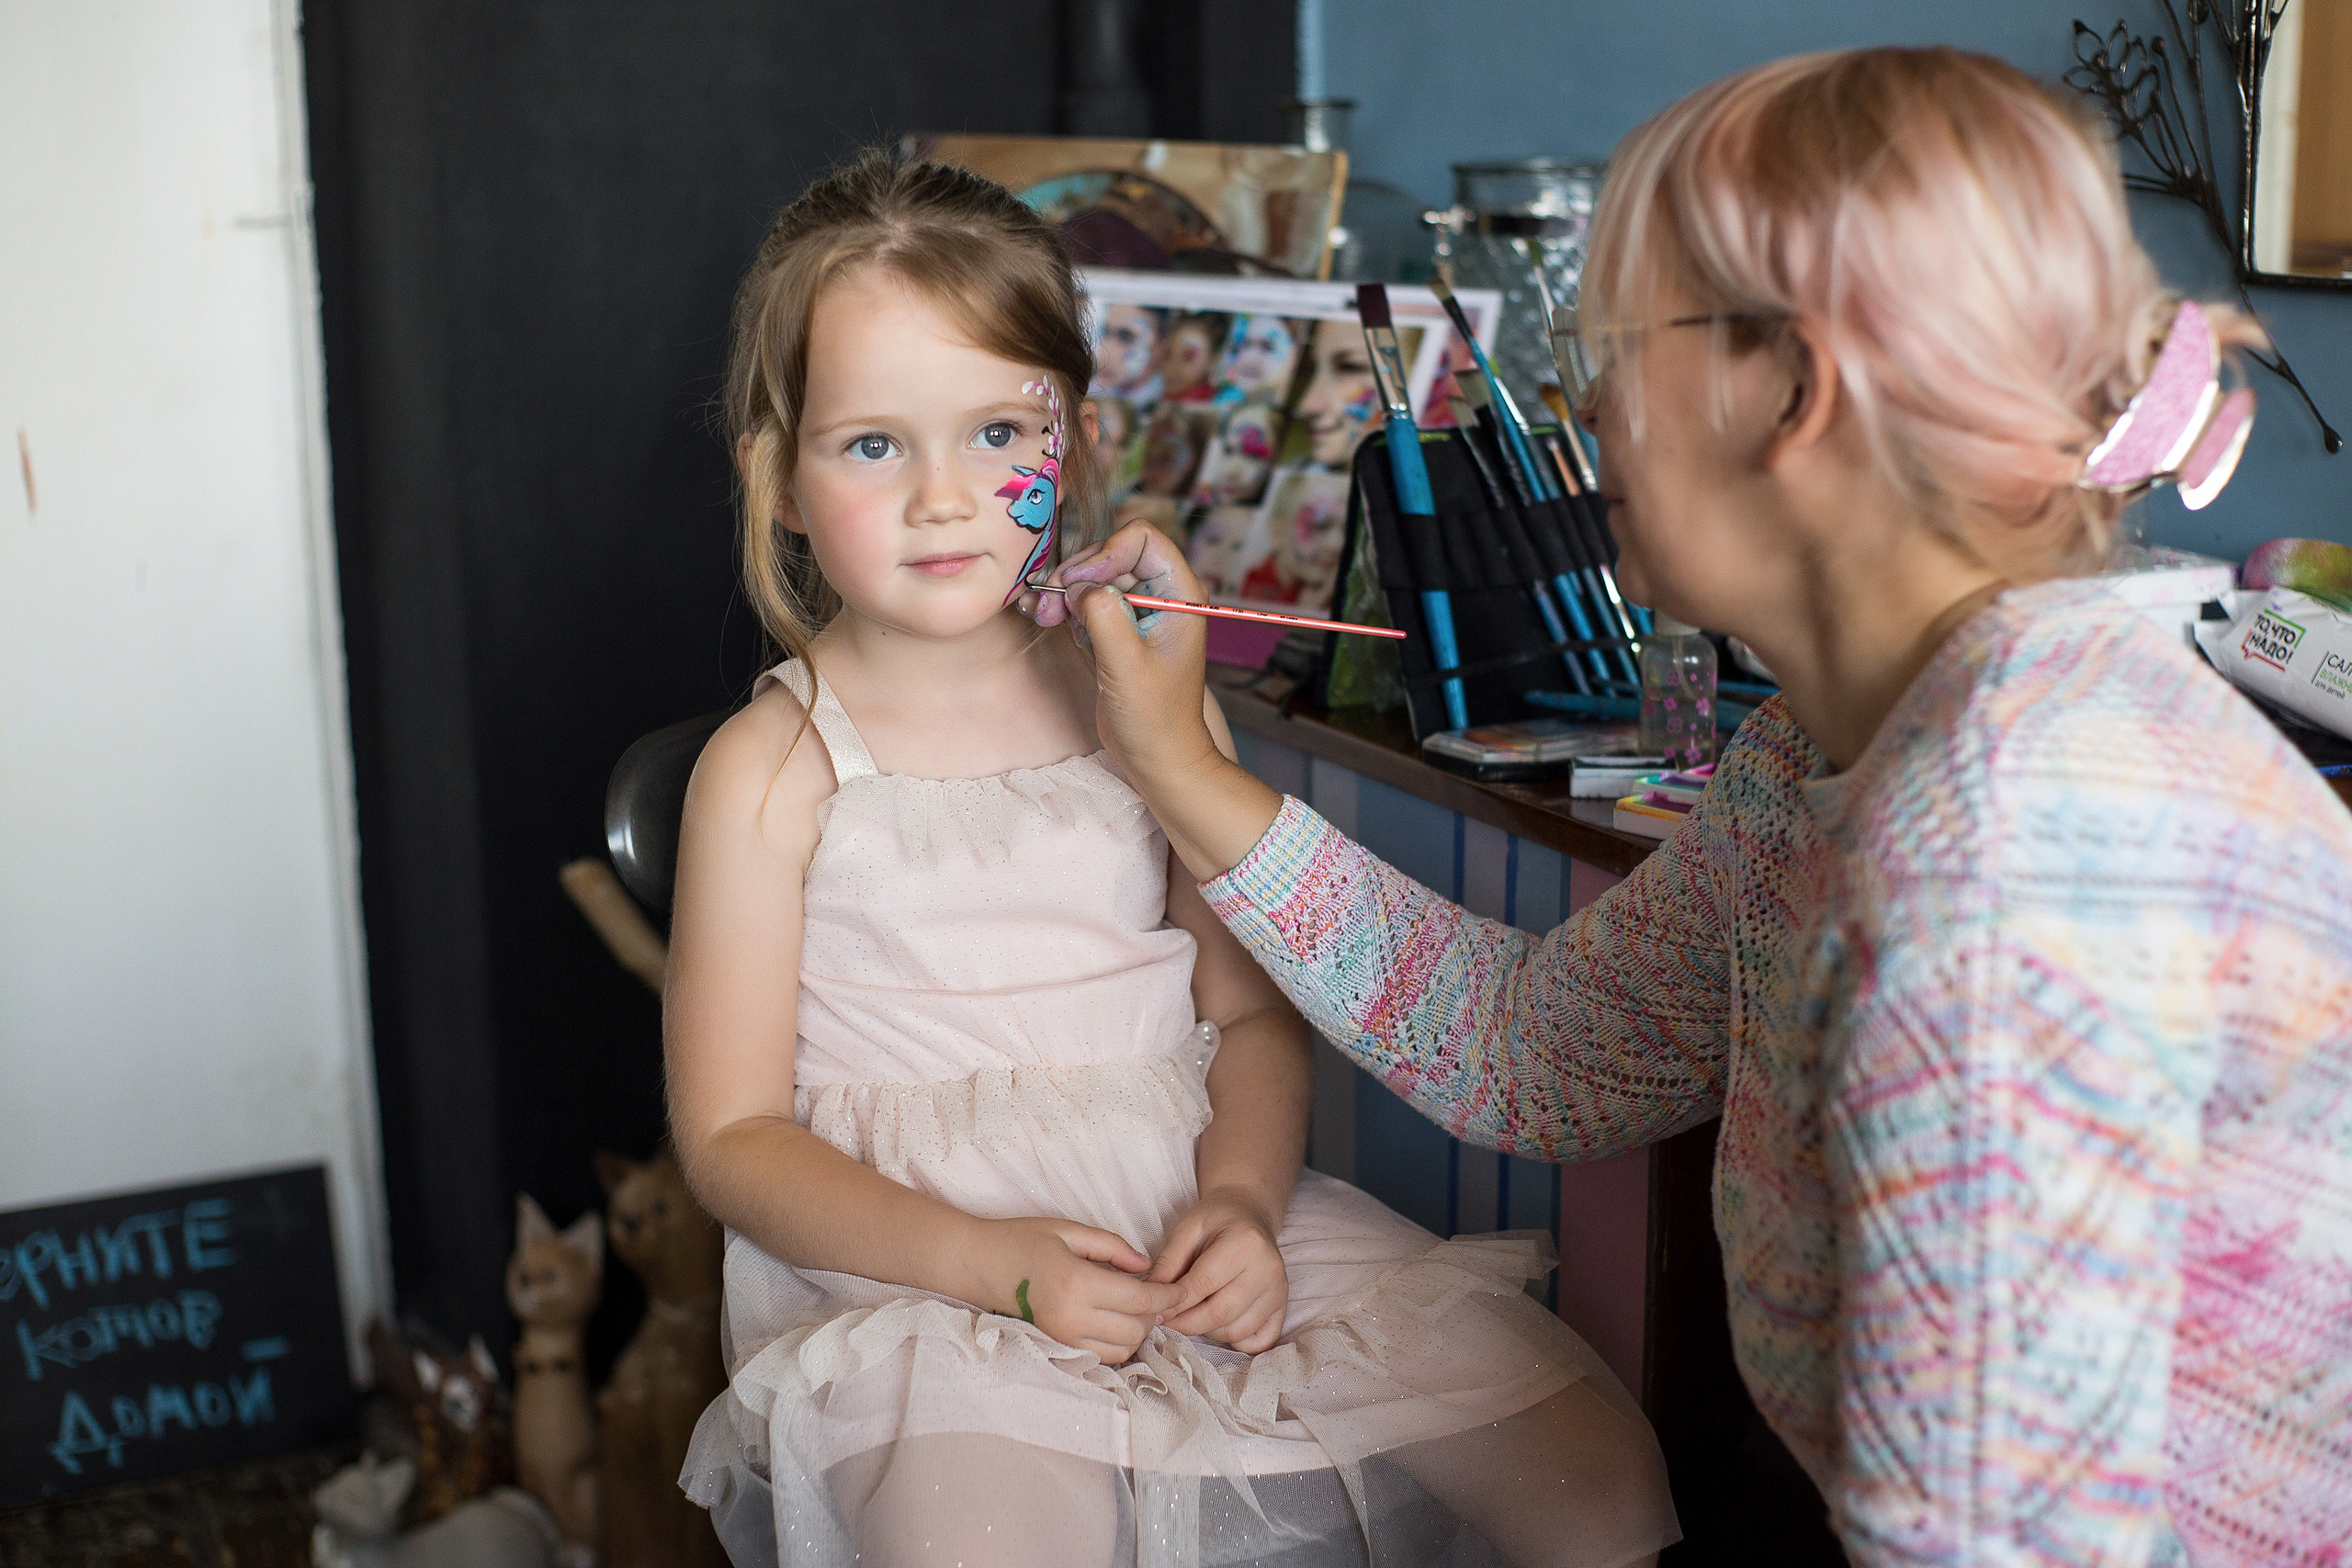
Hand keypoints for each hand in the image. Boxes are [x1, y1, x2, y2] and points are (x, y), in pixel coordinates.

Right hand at [974, 1216, 1186, 1363]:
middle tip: (1154, 1293)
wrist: (976, 1265)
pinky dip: (1116, 1344)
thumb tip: (1147, 1266)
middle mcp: (1069, 1318)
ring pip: (1121, 1350)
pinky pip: (1100, 1357)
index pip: (1139, 1300)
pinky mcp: (1054, 1349)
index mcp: (1076, 1283)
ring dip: (1136, 1332)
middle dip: (1153, 1314)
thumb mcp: (1068, 1230)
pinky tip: (1114, 1322)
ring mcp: (1060, 1339)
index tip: (1181, 1289)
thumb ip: (1112, 1246)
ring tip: (1133, 1308)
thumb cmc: (1020, 1240)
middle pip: (1135, 1329)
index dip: (1167, 1296)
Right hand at [1034, 520, 1219, 781]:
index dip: (1106, 554)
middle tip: (1051, 604)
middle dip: (1079, 574)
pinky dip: (1065, 606)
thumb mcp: (1126, 665)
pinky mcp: (1118, 628)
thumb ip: (1105, 616)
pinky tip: (1047, 619)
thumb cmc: (1155, 718)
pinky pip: (1088, 600)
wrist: (1157, 756)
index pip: (1141, 539)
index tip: (1081, 587)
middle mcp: (1161, 594)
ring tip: (1045, 615)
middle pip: (1112, 553)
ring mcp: (1138, 610)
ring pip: (1095, 576)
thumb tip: (1080, 586)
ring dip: (1066, 591)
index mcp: (1179, 594)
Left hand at [1148, 1187, 1288, 1353]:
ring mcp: (1279, 1290)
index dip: (1175, 1303)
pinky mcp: (1282, 1305)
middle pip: (1221, 1313)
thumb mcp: (1186, 1229)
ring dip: (1208, 1332)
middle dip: (1187, 1323)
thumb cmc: (1215, 1220)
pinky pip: (1258, 1340)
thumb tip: (1151, 1295)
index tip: (1156, 1311)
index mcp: (1244, 1242)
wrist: (1248, 1214)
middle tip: (1167, 1321)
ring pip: (1237, 1330)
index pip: (1203, 1284)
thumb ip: (1168, 1262)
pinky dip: (1236, 1341)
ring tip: (1192, 1317)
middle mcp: (1268, 1268)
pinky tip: (1220, 1325)